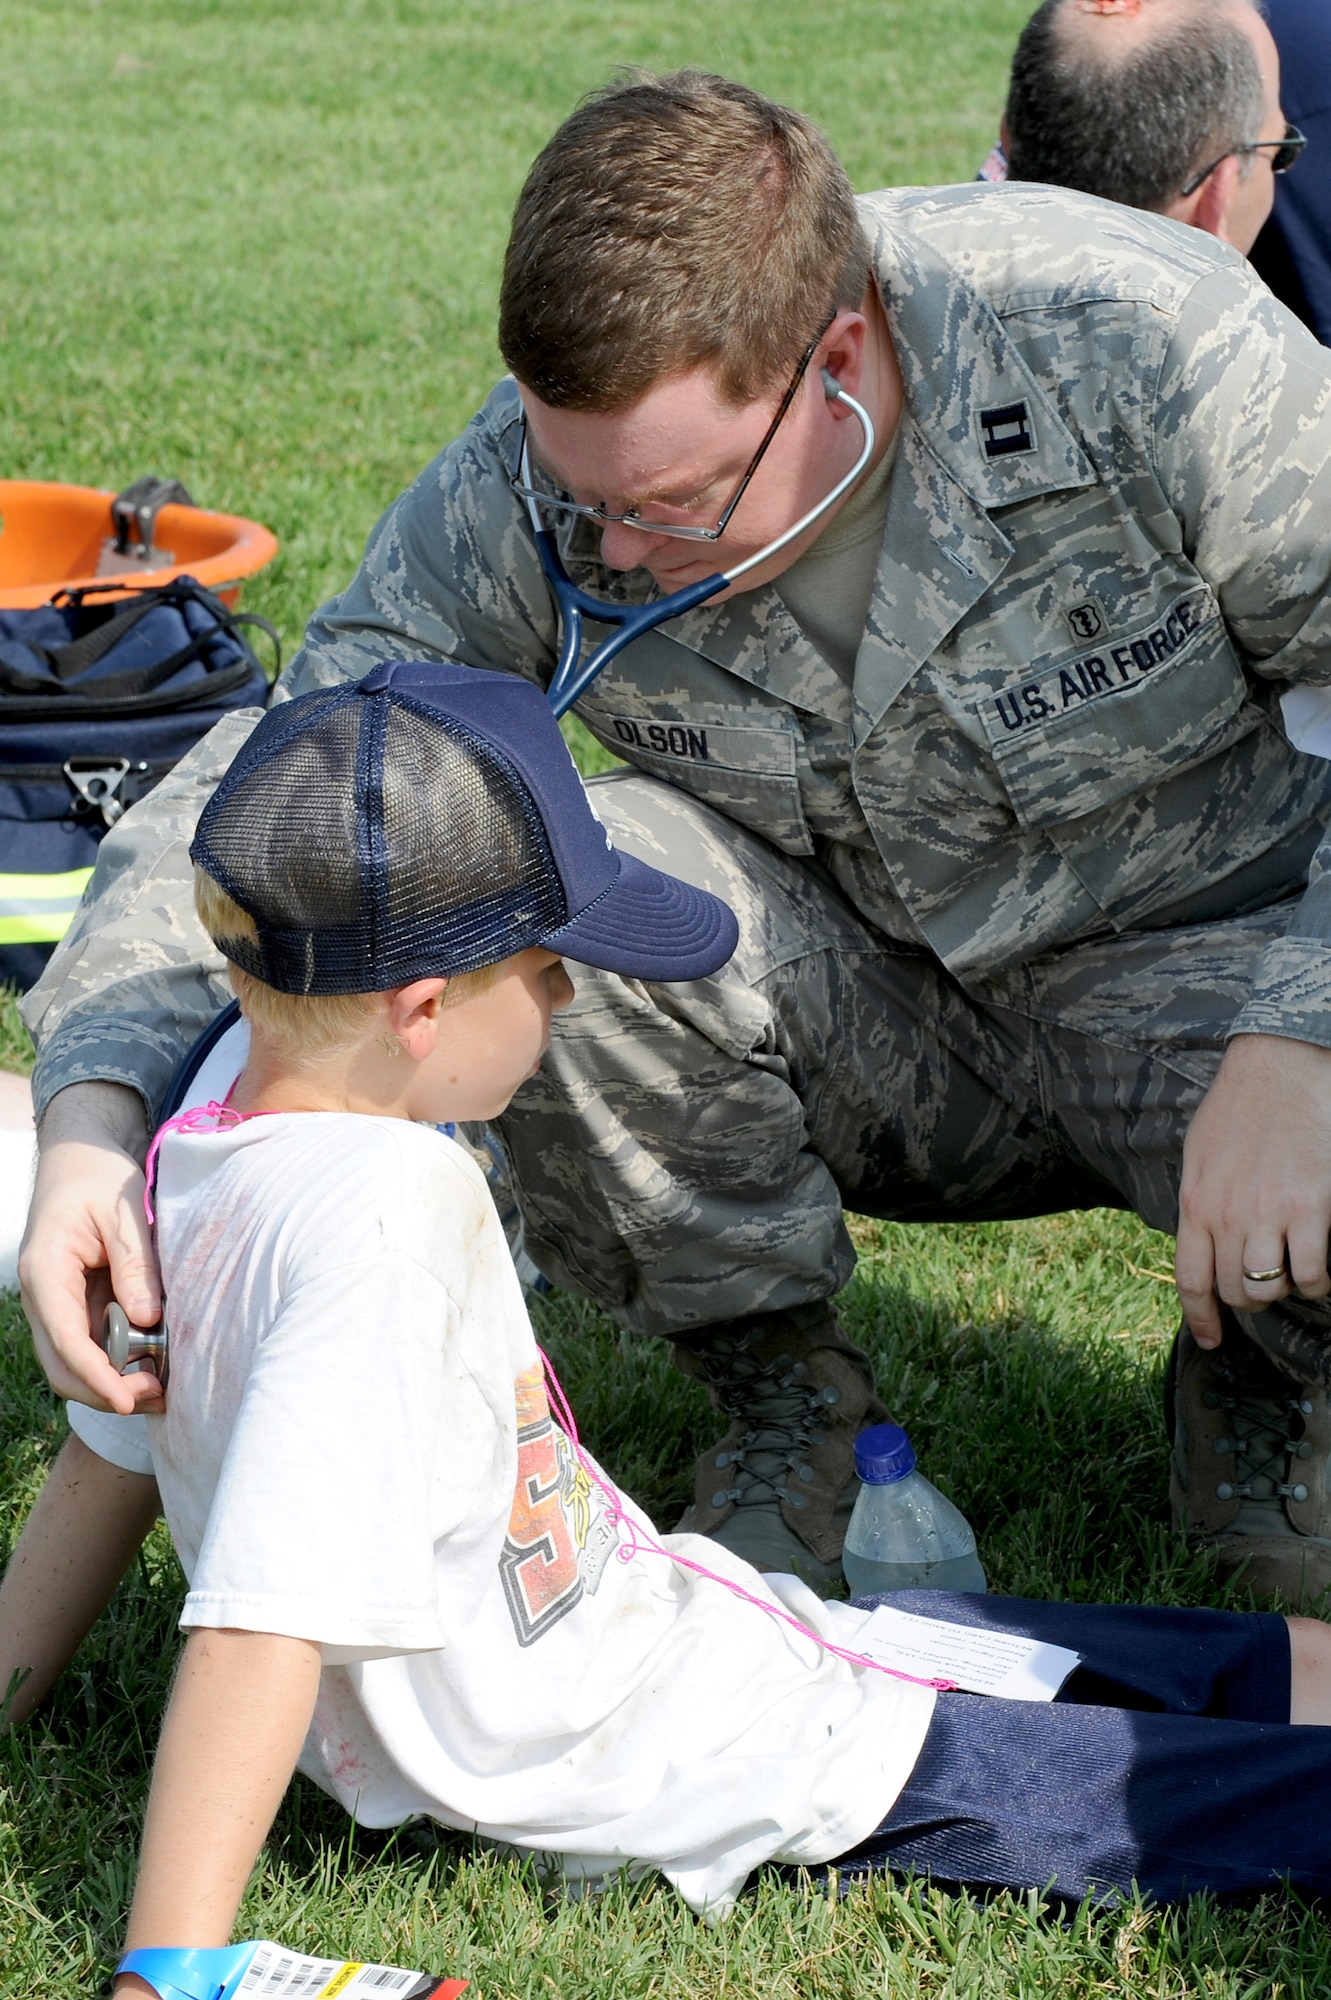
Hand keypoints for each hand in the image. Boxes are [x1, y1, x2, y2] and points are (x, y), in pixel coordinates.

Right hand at [18, 1081, 163, 1412]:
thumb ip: (135, 1264)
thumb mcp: (123, 1211)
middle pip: (64, 1366)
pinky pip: (92, 1347)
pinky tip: (154, 1365)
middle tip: (159, 1394)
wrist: (79, 1160)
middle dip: (107, 1391)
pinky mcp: (76, 1307)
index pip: (65, 1339)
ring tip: (163, 1386)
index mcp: (45, 1272)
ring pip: (76, 1363)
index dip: (96, 1376)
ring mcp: (58, 1305)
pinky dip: (119, 1363)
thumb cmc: (98, 1178)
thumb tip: (147, 1319)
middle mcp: (43, 1297)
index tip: (128, 1400)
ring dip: (115, 1382)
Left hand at [1176, 1032, 1330, 1345]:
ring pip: (1271, 1288)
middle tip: (1263, 1288)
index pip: (1190, 1279)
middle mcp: (1228, 1215)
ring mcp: (1269, 1213)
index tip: (1212, 1340)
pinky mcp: (1310, 1207)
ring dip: (1282, 1291)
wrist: (1280, 1068)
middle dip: (1249, 1300)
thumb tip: (1201, 1239)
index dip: (1201, 1317)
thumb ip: (1200, 1200)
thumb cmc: (1240, 1106)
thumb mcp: (1199, 1153)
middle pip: (1234, 1290)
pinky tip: (1318, 1268)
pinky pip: (1311, 1272)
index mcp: (1196, 1202)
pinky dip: (1316, 1280)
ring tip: (1292, 1274)